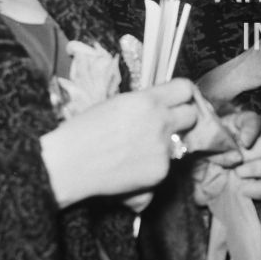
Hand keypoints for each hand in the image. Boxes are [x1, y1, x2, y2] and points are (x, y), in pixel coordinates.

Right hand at [41, 78, 197, 207]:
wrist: (68, 164)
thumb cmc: (84, 131)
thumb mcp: (117, 104)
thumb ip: (145, 103)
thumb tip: (163, 105)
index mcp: (148, 100)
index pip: (185, 88)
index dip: (183, 95)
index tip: (179, 100)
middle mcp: (160, 122)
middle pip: (192, 115)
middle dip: (182, 119)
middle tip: (166, 125)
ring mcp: (163, 148)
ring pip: (180, 142)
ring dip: (167, 144)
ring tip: (139, 150)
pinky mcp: (160, 171)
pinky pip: (166, 165)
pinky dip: (154, 166)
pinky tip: (133, 167)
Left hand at [192, 113, 260, 205]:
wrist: (194, 185)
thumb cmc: (197, 159)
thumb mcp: (195, 145)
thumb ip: (205, 138)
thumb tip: (217, 140)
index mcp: (239, 127)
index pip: (256, 120)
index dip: (254, 129)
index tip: (244, 142)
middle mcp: (256, 142)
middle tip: (242, 159)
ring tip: (239, 173)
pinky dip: (258, 188)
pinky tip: (242, 189)